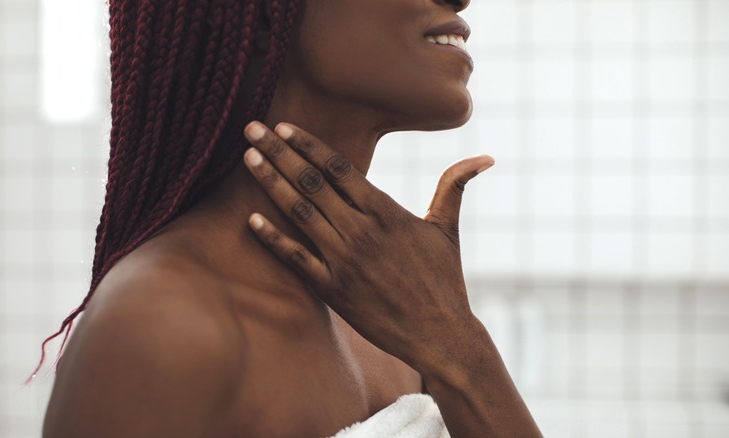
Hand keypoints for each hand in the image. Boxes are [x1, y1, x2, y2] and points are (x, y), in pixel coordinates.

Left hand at [241, 121, 493, 370]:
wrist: (440, 335)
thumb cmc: (444, 281)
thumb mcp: (447, 229)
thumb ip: (454, 187)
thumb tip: (486, 156)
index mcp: (386, 211)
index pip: (338, 168)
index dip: (308, 144)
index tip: (284, 127)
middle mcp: (361, 230)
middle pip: (311, 183)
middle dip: (278, 153)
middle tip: (251, 128)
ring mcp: (344, 260)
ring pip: (299, 213)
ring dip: (270, 183)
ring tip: (247, 158)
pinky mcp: (332, 289)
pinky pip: (295, 258)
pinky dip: (272, 237)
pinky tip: (250, 218)